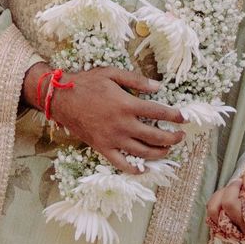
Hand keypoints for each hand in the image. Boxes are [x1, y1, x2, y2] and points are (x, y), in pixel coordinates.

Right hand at [33, 64, 185, 173]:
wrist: (61, 98)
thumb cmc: (87, 83)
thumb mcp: (112, 74)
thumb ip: (136, 80)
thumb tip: (158, 87)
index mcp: (127, 105)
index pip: (159, 113)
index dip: (174, 116)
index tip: (183, 118)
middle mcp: (123, 125)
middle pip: (155, 136)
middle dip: (172, 138)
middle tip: (180, 136)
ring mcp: (113, 139)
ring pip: (142, 152)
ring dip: (159, 153)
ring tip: (168, 150)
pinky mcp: (102, 148)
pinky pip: (121, 164)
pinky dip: (134, 169)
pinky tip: (144, 169)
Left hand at [205, 171, 244, 242]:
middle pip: (232, 207)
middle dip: (235, 187)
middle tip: (243, 180)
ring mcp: (236, 228)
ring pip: (220, 210)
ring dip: (226, 191)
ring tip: (236, 185)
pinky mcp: (223, 225)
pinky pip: (212, 211)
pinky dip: (216, 198)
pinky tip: (227, 193)